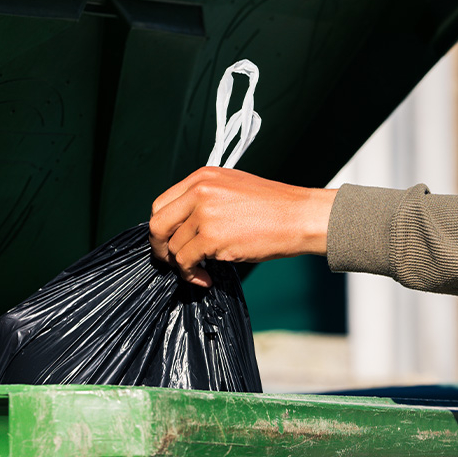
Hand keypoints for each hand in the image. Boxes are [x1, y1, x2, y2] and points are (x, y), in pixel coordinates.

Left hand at [148, 167, 337, 286]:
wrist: (300, 216)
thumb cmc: (272, 207)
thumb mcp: (232, 188)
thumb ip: (204, 200)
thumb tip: (182, 226)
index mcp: (201, 178)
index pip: (161, 204)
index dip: (162, 228)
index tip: (170, 242)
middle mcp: (199, 191)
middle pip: (158, 224)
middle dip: (160, 248)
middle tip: (172, 262)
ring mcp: (204, 213)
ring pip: (173, 248)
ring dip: (182, 266)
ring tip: (200, 271)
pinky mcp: (212, 237)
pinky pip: (186, 262)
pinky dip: (192, 275)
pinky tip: (206, 278)